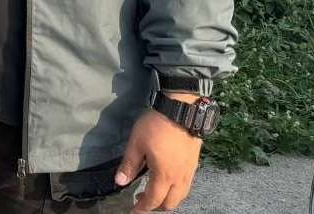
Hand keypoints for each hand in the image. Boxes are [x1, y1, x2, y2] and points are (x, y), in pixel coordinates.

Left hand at [116, 96, 203, 211]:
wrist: (182, 110)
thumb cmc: (156, 126)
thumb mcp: (136, 144)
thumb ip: (129, 165)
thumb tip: (119, 182)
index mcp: (164, 176)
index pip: (152, 200)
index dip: (141, 208)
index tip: (133, 211)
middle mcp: (179, 178)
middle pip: (170, 204)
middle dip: (155, 207)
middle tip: (142, 202)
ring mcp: (189, 172)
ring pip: (181, 196)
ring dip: (168, 200)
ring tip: (154, 193)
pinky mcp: (194, 164)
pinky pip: (186, 186)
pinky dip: (176, 191)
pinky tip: (168, 182)